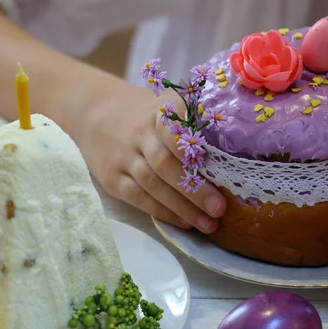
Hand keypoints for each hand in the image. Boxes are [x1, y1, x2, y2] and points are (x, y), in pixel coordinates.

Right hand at [79, 83, 225, 232]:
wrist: (94, 112)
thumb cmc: (145, 114)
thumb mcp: (166, 104)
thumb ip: (193, 121)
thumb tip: (233, 150)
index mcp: (158, 112)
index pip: (172, 130)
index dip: (188, 149)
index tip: (211, 165)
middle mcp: (139, 134)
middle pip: (165, 164)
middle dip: (194, 189)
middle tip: (219, 208)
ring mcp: (123, 157)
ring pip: (153, 185)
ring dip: (182, 208)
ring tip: (208, 224)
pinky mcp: (112, 178)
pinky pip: (139, 198)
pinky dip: (163, 212)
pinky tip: (184, 223)